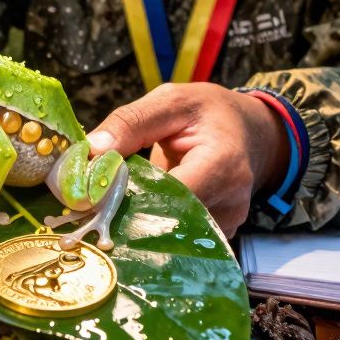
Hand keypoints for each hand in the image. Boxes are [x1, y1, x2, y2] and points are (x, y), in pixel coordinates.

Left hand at [86, 82, 288, 236]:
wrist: (248, 132)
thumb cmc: (208, 113)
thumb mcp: (171, 101)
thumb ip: (130, 122)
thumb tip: (91, 151)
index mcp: (223, 163)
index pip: (171, 193)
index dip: (130, 196)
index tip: (93, 193)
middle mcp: (231, 201)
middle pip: (169, 221)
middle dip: (128, 214)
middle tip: (91, 208)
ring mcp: (228, 223)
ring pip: (172, 235)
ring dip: (138, 223)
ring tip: (112, 208)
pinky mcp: (218, 235)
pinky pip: (179, 238)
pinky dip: (154, 227)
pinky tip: (136, 213)